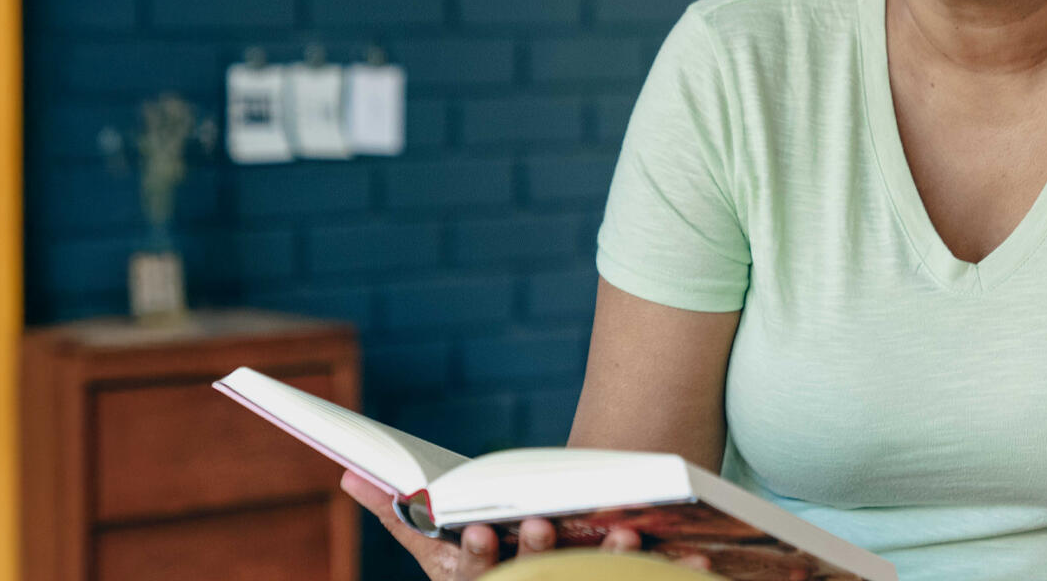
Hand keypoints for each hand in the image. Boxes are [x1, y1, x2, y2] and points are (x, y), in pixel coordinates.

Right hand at [343, 472, 712, 578]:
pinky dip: (680, 575)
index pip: (477, 577)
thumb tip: (348, 474)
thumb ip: (399, 514)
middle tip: (537, 525)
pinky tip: (698, 559)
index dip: (479, 558)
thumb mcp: (442, 543)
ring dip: (607, 564)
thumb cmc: (490, 564)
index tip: (477, 533)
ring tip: (619, 538)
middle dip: (535, 554)